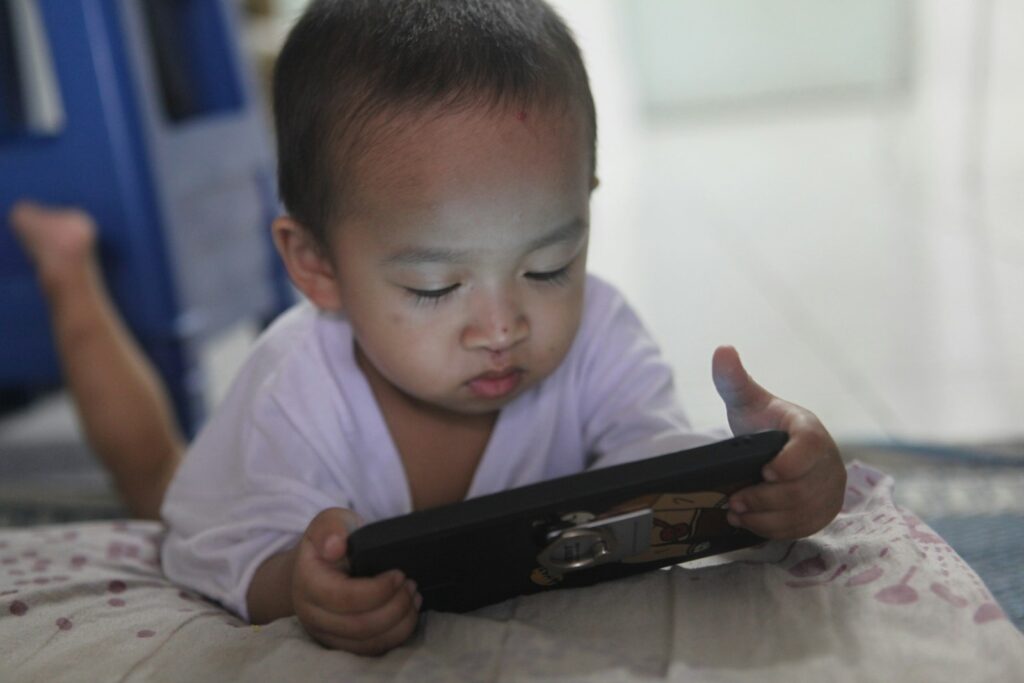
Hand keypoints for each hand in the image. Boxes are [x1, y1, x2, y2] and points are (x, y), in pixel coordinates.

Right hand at [292, 508, 420, 654]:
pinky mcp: (342, 643)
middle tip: (411, 584)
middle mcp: (312, 614)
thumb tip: (335, 547)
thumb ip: (331, 526)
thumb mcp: (331, 521)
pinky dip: (396, 634)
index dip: (379, 590)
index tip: (399, 574)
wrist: (321, 565)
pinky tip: (408, 613)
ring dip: (400, 621)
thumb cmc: (332, 541)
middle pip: (360, 625)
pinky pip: (372, 650)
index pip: (345, 598)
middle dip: (395, 606)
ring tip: (413, 596)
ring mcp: (326, 633)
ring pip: (368, 642)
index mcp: (308, 582)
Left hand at [712, 345, 845, 539]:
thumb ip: (733, 380)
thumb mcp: (747, 402)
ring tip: (737, 512)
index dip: (789, 464)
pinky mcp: (822, 513)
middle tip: (735, 501)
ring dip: (764, 517)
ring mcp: (829, 490)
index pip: (811, 449)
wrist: (780, 449)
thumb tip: (722, 350)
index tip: (763, 471)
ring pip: (800, 513)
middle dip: (764, 498)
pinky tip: (749, 522)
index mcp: (810, 431)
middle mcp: (828, 463)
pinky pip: (800, 528)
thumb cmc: (764, 424)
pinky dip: (772, 529)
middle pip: (802, 490)